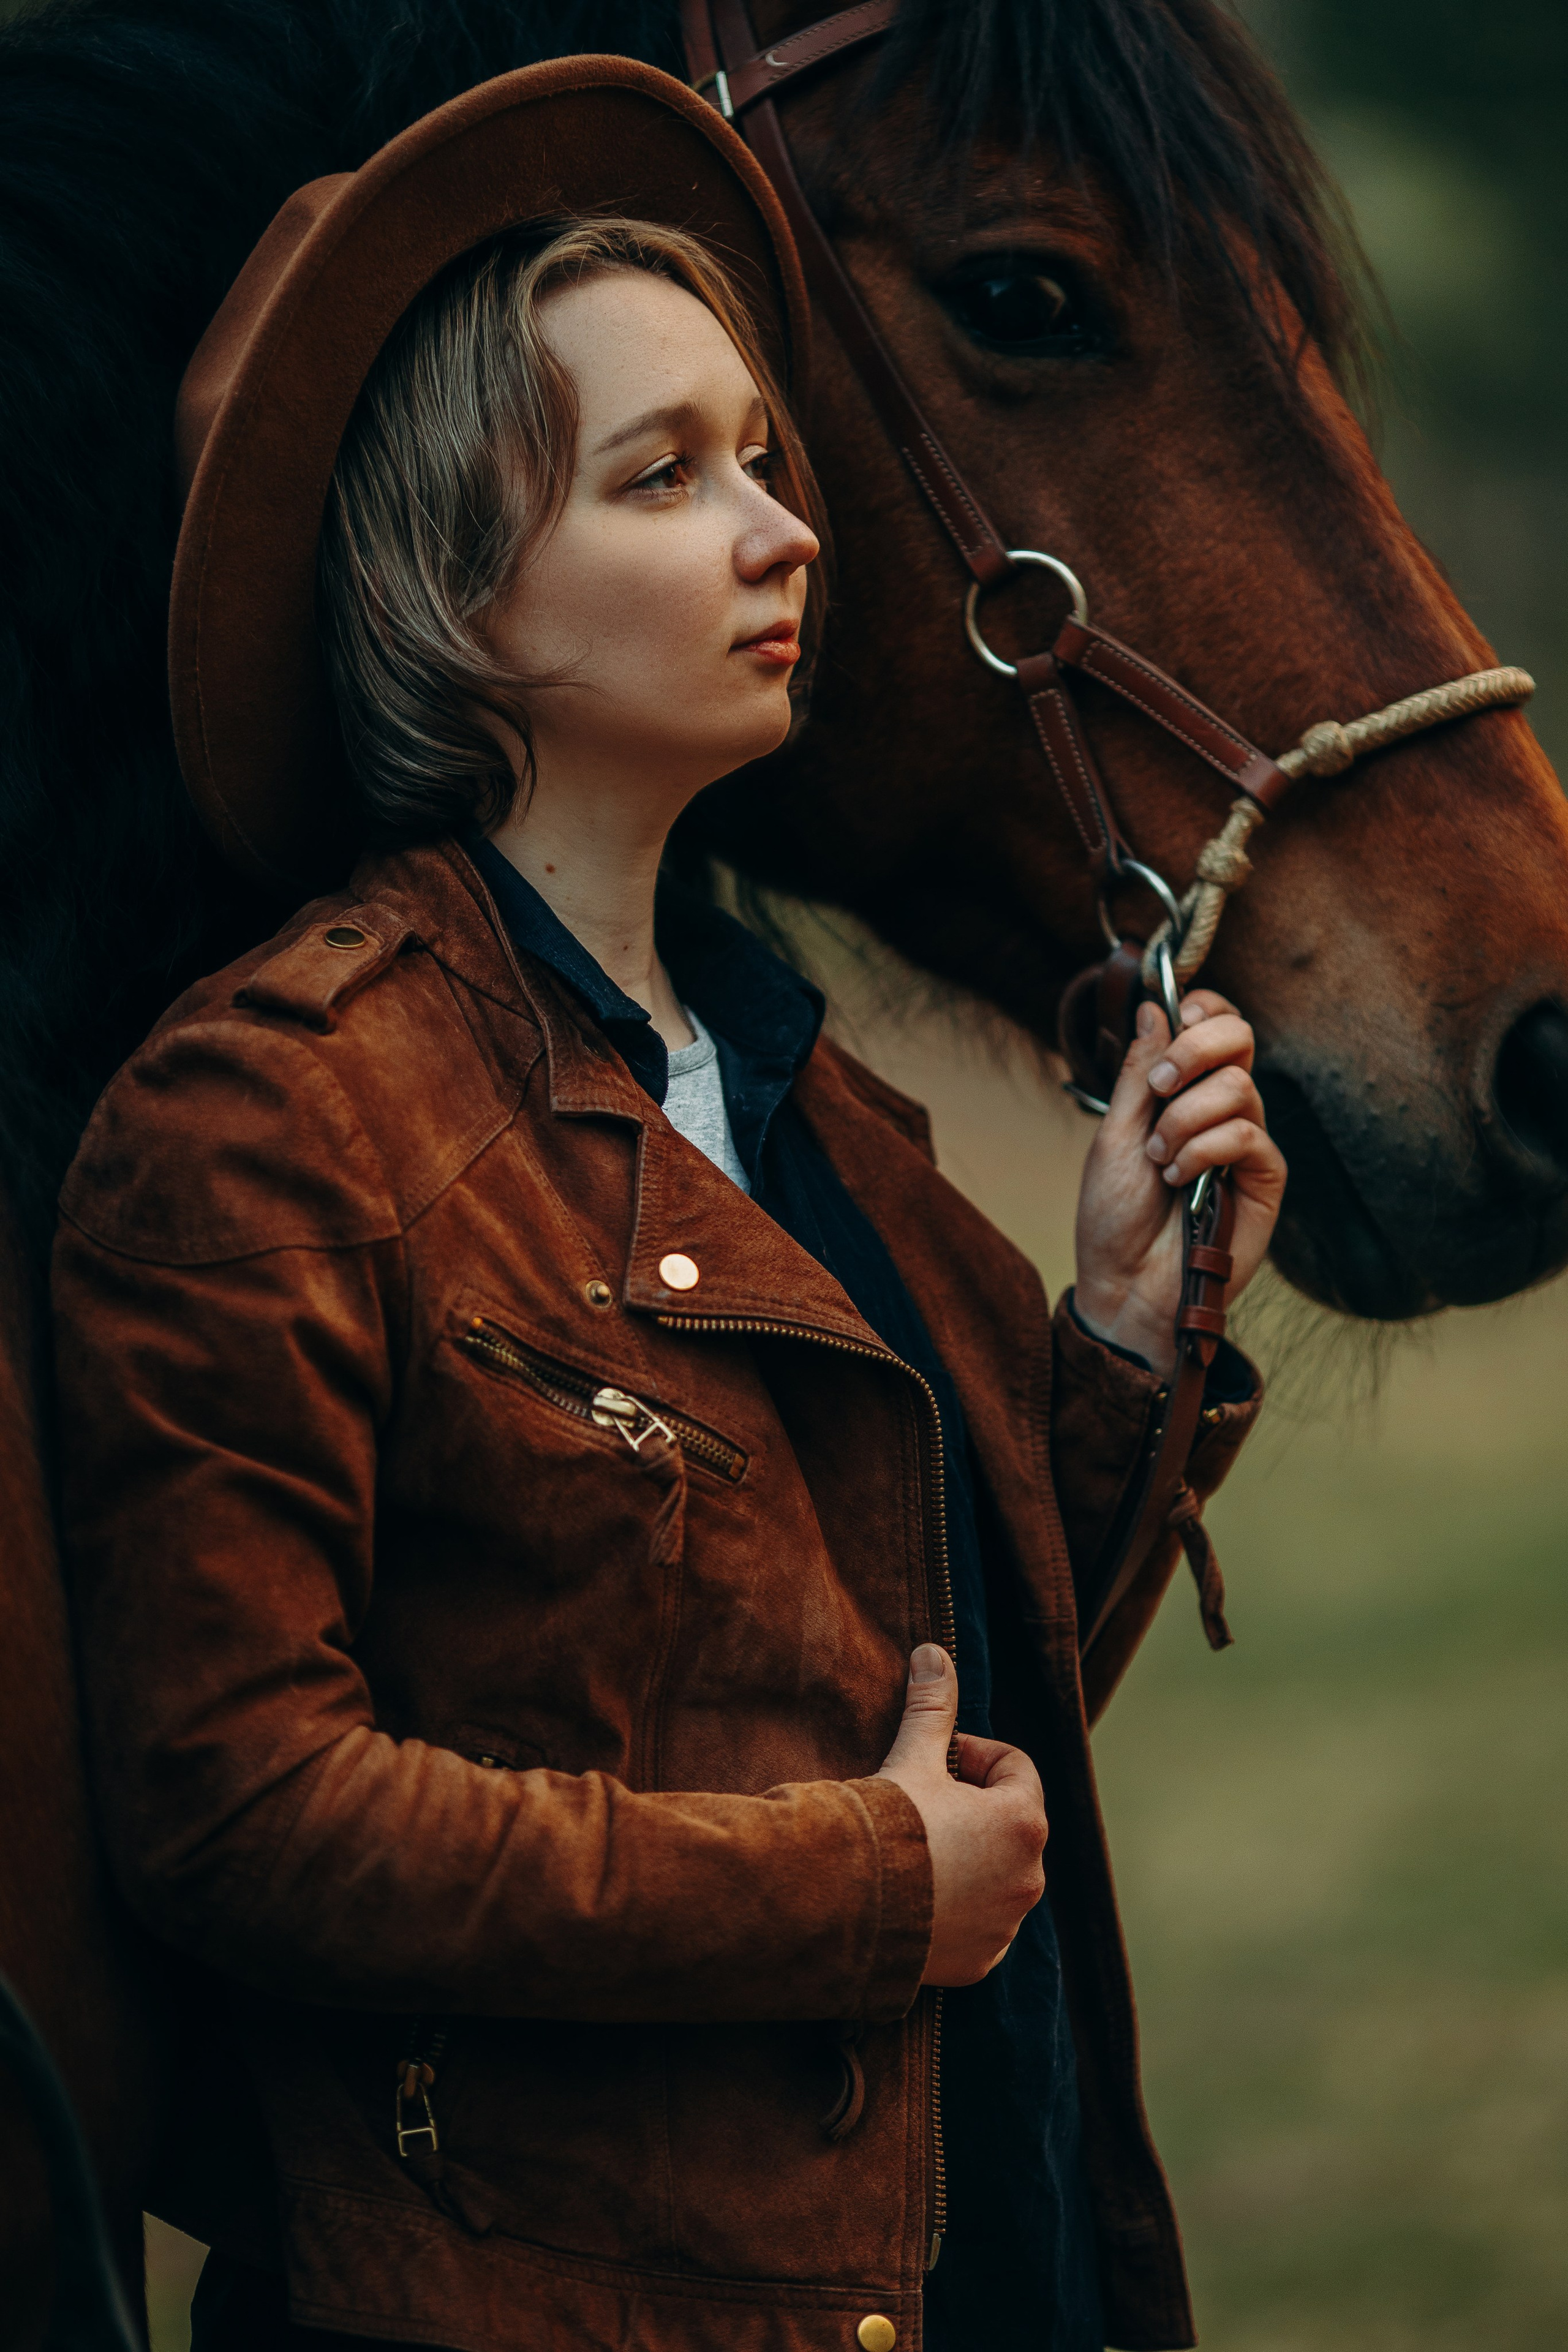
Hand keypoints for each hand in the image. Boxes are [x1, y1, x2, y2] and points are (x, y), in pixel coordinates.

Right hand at [876, 1645, 1045, 1985]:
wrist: (844, 1906)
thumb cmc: (885, 1826)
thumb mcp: (912, 1758)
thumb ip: (933, 1707)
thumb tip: (935, 1652)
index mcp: (1023, 1821)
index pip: (1015, 1767)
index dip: (973, 1755)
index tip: (934, 1763)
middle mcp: (1030, 1877)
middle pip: (1009, 1822)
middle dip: (971, 1807)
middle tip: (919, 1804)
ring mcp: (1006, 1925)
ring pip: (997, 1874)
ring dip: (968, 1857)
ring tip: (914, 1851)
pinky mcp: (981, 1962)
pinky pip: (981, 1925)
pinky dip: (959, 1909)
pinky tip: (917, 1896)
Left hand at [1072, 989, 1285, 1376]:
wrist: (1125, 1285)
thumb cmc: (1114, 1218)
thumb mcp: (1115, 1135)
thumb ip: (1138, 1073)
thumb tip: (1154, 1006)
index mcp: (1184, 1092)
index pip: (1215, 1025)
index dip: (1203, 1009)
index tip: (1177, 1016)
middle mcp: (1221, 1110)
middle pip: (1240, 1038)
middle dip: (1195, 1051)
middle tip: (1159, 1089)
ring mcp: (1246, 1143)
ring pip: (1239, 1088)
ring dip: (1185, 1120)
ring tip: (1158, 1160)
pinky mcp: (1265, 1179)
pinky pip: (1248, 1136)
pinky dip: (1204, 1151)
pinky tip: (1179, 1180)